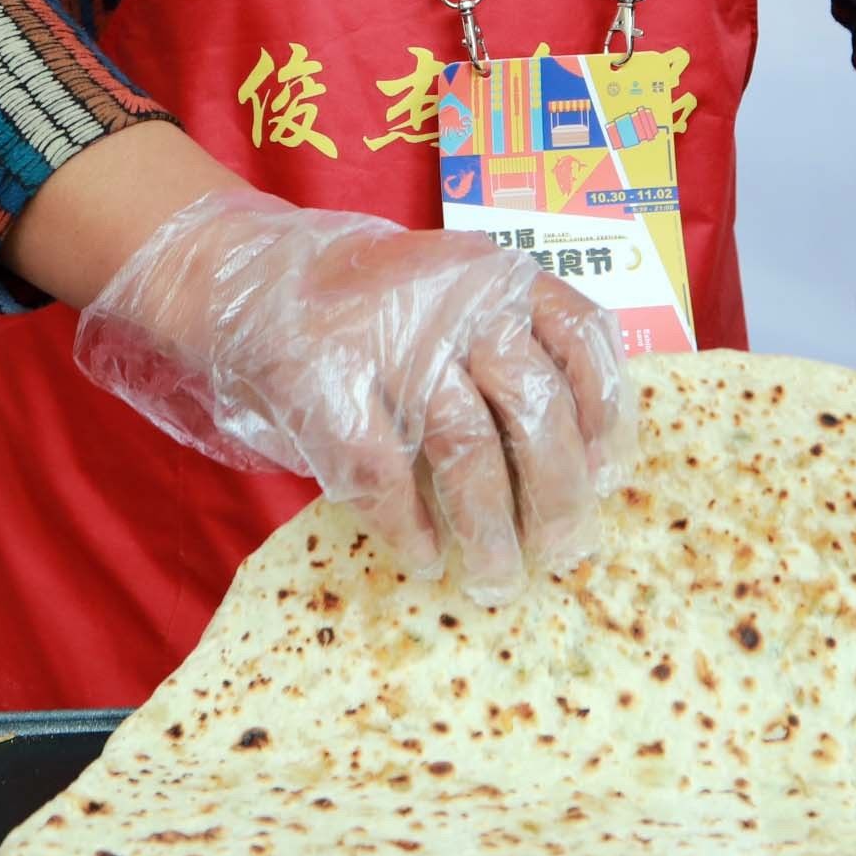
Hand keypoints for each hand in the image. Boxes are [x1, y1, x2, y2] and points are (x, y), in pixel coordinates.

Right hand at [75, 187, 632, 598]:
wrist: (248, 274)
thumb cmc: (374, 308)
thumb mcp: (454, 295)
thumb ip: (512, 349)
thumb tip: (582, 473)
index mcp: (501, 275)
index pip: (583, 340)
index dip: (605, 417)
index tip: (607, 480)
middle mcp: (459, 299)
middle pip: (535, 408)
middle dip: (556, 497)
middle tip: (562, 555)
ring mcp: (392, 337)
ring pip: (466, 450)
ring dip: (488, 531)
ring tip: (494, 581)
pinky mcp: (328, 379)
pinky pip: (383, 474)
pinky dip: (407, 527)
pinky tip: (421, 557)